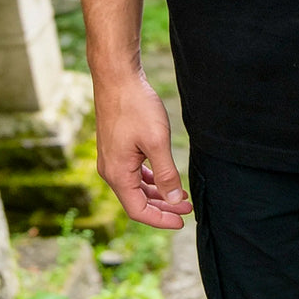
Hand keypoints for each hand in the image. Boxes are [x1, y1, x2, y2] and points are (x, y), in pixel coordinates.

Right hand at [93, 73, 193, 228]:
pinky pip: (133, 173)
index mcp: (117, 174)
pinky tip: (164, 177)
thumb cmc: (136, 106)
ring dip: (157, 193)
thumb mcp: (157, 141)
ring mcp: (111, 159)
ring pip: (135, 187)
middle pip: (137, 201)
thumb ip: (166, 174)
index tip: (182, 221)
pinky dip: (150, 179)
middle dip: (163, 207)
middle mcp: (110, 171)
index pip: (139, 211)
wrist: (117, 78)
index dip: (161, 219)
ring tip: (180, 196)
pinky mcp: (116, 148)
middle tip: (188, 208)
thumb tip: (173, 201)